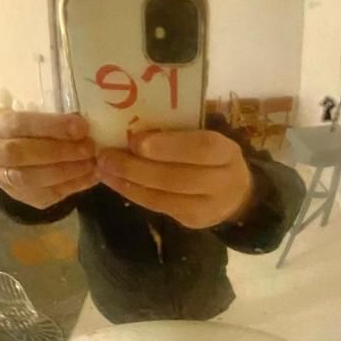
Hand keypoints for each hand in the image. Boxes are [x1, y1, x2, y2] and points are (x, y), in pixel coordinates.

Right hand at [0, 112, 97, 209]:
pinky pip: (44, 195)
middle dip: (58, 151)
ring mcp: (2, 178)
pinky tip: (91, 176)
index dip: (51, 126)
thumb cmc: (33, 130)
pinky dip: (72, 186)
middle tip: (88, 148)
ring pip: (29, 179)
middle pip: (19, 154)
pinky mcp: (19, 197)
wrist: (19, 155)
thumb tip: (84, 124)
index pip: (19, 124)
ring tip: (91, 163)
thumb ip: (55, 118)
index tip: (81, 127)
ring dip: (65, 171)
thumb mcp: (38, 116)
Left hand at [96, 129, 252, 229]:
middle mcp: (222, 181)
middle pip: (176, 177)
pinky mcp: (192, 221)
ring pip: (162, 196)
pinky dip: (132, 193)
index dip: (167, 145)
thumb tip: (135, 119)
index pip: (201, 148)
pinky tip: (114, 181)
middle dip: (136, 167)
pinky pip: (157, 207)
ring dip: (127, 182)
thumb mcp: (206, 136)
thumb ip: (179, 130)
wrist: (237, 194)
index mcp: (226, 151)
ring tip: (103, 169)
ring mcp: (208, 207)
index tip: (136, 140)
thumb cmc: (212, 155)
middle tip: (106, 156)